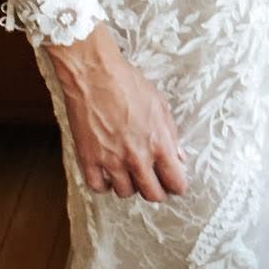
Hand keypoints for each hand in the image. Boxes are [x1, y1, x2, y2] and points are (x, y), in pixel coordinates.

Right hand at [43, 22, 188, 201]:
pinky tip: (107, 173)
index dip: (177, 185)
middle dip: (156, 191)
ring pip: (125, 193)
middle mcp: (137, 157)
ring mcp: (111, 160)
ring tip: (128, 172)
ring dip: (129, 185)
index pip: (175, 182)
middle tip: (153, 182)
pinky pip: (98, 187)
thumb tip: (179, 156)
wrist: (94, 74)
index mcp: (158, 143)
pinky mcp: (89, 159)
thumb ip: (171, 134)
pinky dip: (104, 184)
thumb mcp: (159, 104)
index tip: (174, 183)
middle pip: (152, 194)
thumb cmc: (127, 83)